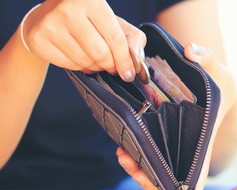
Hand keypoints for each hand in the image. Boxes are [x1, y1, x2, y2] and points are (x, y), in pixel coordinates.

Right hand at [22, 0, 145, 80]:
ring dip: (96, 67)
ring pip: (85, 61)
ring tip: (96, 60)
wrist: (47, 16)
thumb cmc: (87, 20)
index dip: (125, 61)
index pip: (115, 39)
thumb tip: (137, 63)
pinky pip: (69, 65)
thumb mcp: (113, 22)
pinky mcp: (39, 38)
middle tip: (112, 66)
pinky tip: (81, 59)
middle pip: (100, 53)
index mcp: (92, 0)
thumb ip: (132, 39)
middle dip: (111, 65)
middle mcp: (68, 8)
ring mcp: (51, 23)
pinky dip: (80, 67)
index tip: (129, 74)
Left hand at [117, 43, 236, 189]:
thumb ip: (207, 59)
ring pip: (154, 171)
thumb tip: (191, 50)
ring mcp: (173, 148)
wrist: (217, 90)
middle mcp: (186, 151)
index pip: (197, 174)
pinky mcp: (161, 140)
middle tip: (130, 162)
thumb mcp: (219, 71)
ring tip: (121, 154)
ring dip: (136, 169)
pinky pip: (146, 156)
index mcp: (201, 143)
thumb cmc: (221, 85)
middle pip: (168, 180)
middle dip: (148, 179)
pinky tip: (121, 145)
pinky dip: (133, 157)